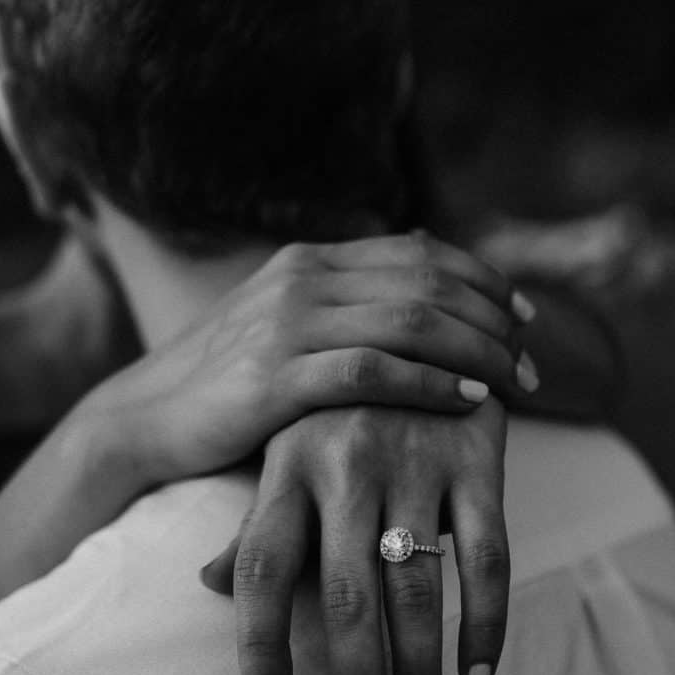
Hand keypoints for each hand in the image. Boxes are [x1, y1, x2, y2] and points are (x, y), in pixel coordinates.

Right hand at [86, 232, 536, 486]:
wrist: (141, 421)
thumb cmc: (223, 384)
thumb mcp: (283, 324)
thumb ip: (344, 302)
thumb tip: (418, 280)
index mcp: (310, 260)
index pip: (421, 253)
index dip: (484, 279)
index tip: (526, 314)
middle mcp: (302, 279)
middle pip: (428, 283)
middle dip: (493, 319)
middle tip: (532, 359)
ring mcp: (286, 325)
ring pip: (412, 323)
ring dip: (478, 352)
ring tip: (516, 384)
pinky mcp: (274, 379)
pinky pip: (373, 372)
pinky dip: (431, 383)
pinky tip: (467, 401)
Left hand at [201, 398, 511, 674]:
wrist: (421, 313)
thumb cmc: (338, 407)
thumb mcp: (286, 450)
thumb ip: (256, 522)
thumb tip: (206, 586)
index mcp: (285, 466)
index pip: (257, 569)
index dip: (259, 646)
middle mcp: (344, 464)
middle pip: (344, 598)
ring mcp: (413, 459)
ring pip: (417, 590)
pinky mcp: (476, 457)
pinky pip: (487, 557)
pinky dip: (485, 623)